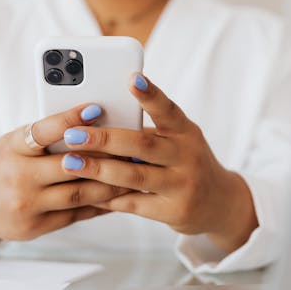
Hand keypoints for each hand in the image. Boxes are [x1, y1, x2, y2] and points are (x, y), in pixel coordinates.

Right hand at [0, 104, 126, 252]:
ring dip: (110, 184)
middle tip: (132, 148)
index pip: (42, 131)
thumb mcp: (13, 143)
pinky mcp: (35, 227)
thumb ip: (44, 137)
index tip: (95, 108)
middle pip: (69, 165)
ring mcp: (26, 206)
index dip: (69, 119)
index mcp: (11, 148)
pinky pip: (76, 215)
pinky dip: (99, 204)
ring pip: (79, 193)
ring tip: (133, 173)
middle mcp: (17, 177)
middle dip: (105, 157)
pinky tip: (117, 196)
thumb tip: (89, 125)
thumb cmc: (1, 165)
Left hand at [60, 74, 257, 251]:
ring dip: (98, 168)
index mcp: (186, 131)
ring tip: (70, 162)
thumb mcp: (178, 141)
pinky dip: (107, 197)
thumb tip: (97, 122)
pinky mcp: (174, 211)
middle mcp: (187, 156)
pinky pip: (134, 203)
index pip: (167, 109)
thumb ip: (147, 133)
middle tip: (72, 133)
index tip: (132, 78)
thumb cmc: (186, 163)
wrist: (220, 204)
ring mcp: (182, 185)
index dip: (150, 94)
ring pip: (134, 175)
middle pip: (142, 144)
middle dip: (104, 138)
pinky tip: (86, 192)